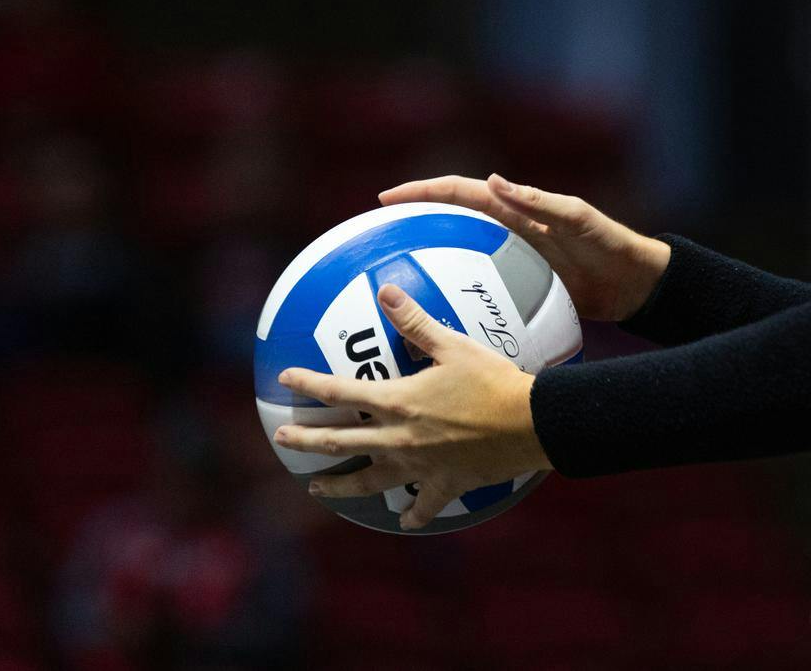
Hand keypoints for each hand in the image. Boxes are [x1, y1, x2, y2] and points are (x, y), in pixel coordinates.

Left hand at [273, 282, 553, 528]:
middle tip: (280, 440)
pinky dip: (412, 514)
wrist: (530, 424)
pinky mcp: (444, 485)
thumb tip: (386, 291)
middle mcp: (399, 438)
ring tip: (317, 488)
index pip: (340, 393)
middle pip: (339, 443)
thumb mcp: (454, 346)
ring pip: (368, 481)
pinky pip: (422, 506)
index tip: (285, 378)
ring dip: (339, 485)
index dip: (309, 384)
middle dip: (305, 441)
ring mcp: (419, 467)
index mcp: (398, 402)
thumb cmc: (493, 381)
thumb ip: (416, 323)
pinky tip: (405, 519)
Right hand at [377, 173, 670, 324]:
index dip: (422, 192)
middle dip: (413, 224)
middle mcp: (508, 231)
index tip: (385, 199)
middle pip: (450, 222)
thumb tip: (495, 179)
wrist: (636, 285)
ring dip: (429, 265)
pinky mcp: (520, 287)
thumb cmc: (611, 245)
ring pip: (459, 259)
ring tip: (394, 283)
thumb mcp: (577, 220)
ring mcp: (511, 260)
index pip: (460, 192)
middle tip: (376, 239)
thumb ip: (539, 201)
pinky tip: (441, 322)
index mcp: (517, 209)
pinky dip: (459, 299)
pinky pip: (480, 291)